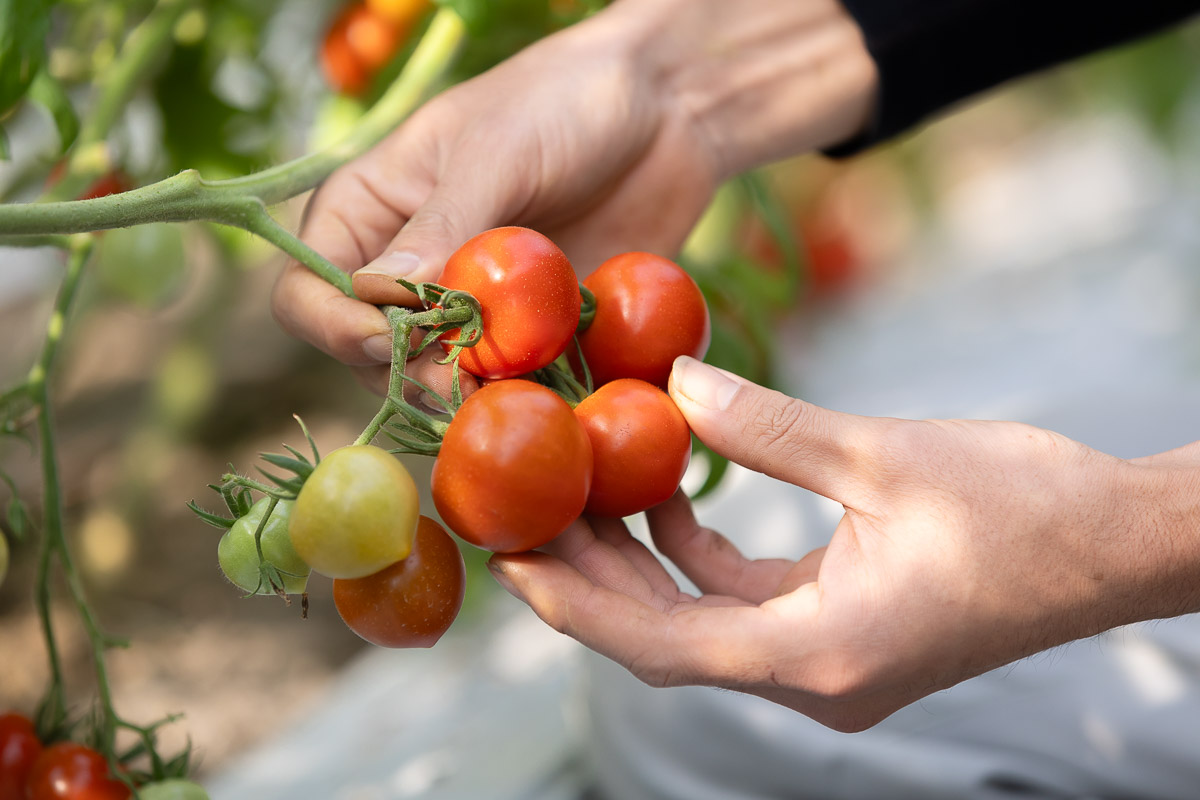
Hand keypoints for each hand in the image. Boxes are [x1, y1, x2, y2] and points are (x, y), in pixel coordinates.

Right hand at [271, 0, 875, 394]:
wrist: (666, 109)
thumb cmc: (564, 101)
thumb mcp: (494, 152)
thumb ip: (441, 226)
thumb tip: (381, 299)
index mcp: (368, 213)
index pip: (307, 293)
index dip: (335, 327)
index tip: (391, 337)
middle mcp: (406, 268)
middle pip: (366, 355)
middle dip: (410, 374)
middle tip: (468, 376)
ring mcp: (469, 306)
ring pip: (437, 383)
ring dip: (468, 397)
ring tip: (516, 389)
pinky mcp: (529, 332)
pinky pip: (509, 383)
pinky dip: (525, 397)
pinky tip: (556, 395)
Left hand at [488, 357, 1199, 730]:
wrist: (1116, 545)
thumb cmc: (1025, 509)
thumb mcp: (886, 456)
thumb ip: (771, 427)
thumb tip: (675, 385)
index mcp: (822, 654)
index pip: (663, 644)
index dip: (576, 603)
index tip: (509, 558)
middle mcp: (814, 674)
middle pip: (666, 634)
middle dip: (589, 574)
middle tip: (520, 511)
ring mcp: (826, 657)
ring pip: (697, 617)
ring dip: (637, 558)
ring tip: (575, 487)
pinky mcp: (838, 627)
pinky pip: (741, 596)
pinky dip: (695, 549)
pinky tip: (663, 484)